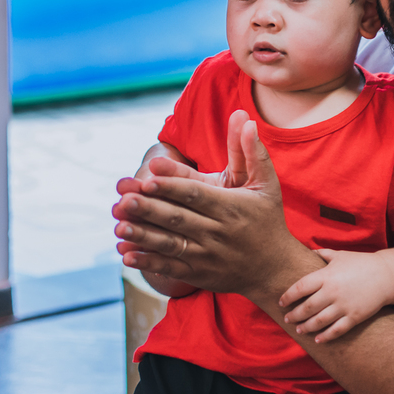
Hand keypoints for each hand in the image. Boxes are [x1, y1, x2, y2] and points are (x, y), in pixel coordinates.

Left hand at [115, 110, 254, 259]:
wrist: (275, 269)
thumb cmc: (268, 220)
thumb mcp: (267, 184)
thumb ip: (252, 151)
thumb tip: (245, 119)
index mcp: (231, 208)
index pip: (196, 195)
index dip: (172, 186)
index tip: (148, 177)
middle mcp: (217, 232)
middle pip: (178, 218)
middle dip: (150, 209)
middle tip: (123, 200)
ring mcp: (207, 255)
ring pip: (171, 244)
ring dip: (143, 236)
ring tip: (118, 226)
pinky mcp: (199, 274)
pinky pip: (170, 268)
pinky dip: (148, 262)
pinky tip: (126, 255)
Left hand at [279, 249, 393, 342]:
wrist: (387, 275)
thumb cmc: (362, 263)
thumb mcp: (341, 255)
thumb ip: (323, 254)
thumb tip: (308, 251)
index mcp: (327, 275)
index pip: (300, 288)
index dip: (288, 296)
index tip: (281, 302)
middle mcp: (333, 291)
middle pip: (307, 307)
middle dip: (294, 315)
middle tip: (287, 319)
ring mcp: (344, 305)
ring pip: (319, 321)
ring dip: (306, 327)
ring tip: (299, 330)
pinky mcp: (355, 316)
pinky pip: (336, 330)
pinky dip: (325, 336)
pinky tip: (317, 339)